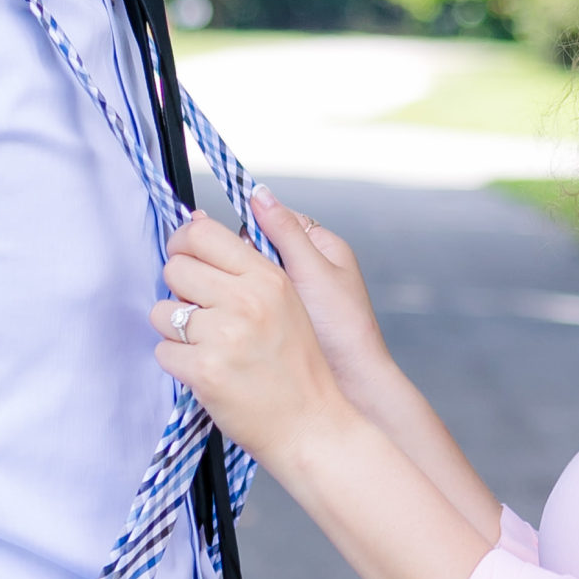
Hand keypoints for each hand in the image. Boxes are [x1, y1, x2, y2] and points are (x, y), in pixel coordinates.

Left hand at [151, 213, 357, 469]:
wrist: (311, 424)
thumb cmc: (298, 366)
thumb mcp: (285, 300)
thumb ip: (243, 262)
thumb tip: (196, 220)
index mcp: (266, 277)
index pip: (202, 234)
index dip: (182, 243)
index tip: (184, 258)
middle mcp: (246, 301)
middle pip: (175, 268)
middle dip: (180, 290)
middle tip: (201, 313)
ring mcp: (224, 336)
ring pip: (162, 311)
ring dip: (175, 329)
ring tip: (207, 345)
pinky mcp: (205, 371)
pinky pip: (163, 351)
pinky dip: (179, 363)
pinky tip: (207, 371)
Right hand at [239, 188, 397, 405]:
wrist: (352, 386)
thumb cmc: (343, 329)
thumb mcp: (313, 272)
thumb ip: (285, 232)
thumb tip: (257, 192)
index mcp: (320, 247)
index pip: (271, 221)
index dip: (248, 230)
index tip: (227, 244)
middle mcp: (305, 268)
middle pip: (254, 248)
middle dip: (238, 262)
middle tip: (230, 279)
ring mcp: (289, 296)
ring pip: (247, 278)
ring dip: (233, 286)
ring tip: (226, 300)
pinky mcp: (277, 322)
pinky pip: (247, 305)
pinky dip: (236, 309)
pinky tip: (228, 318)